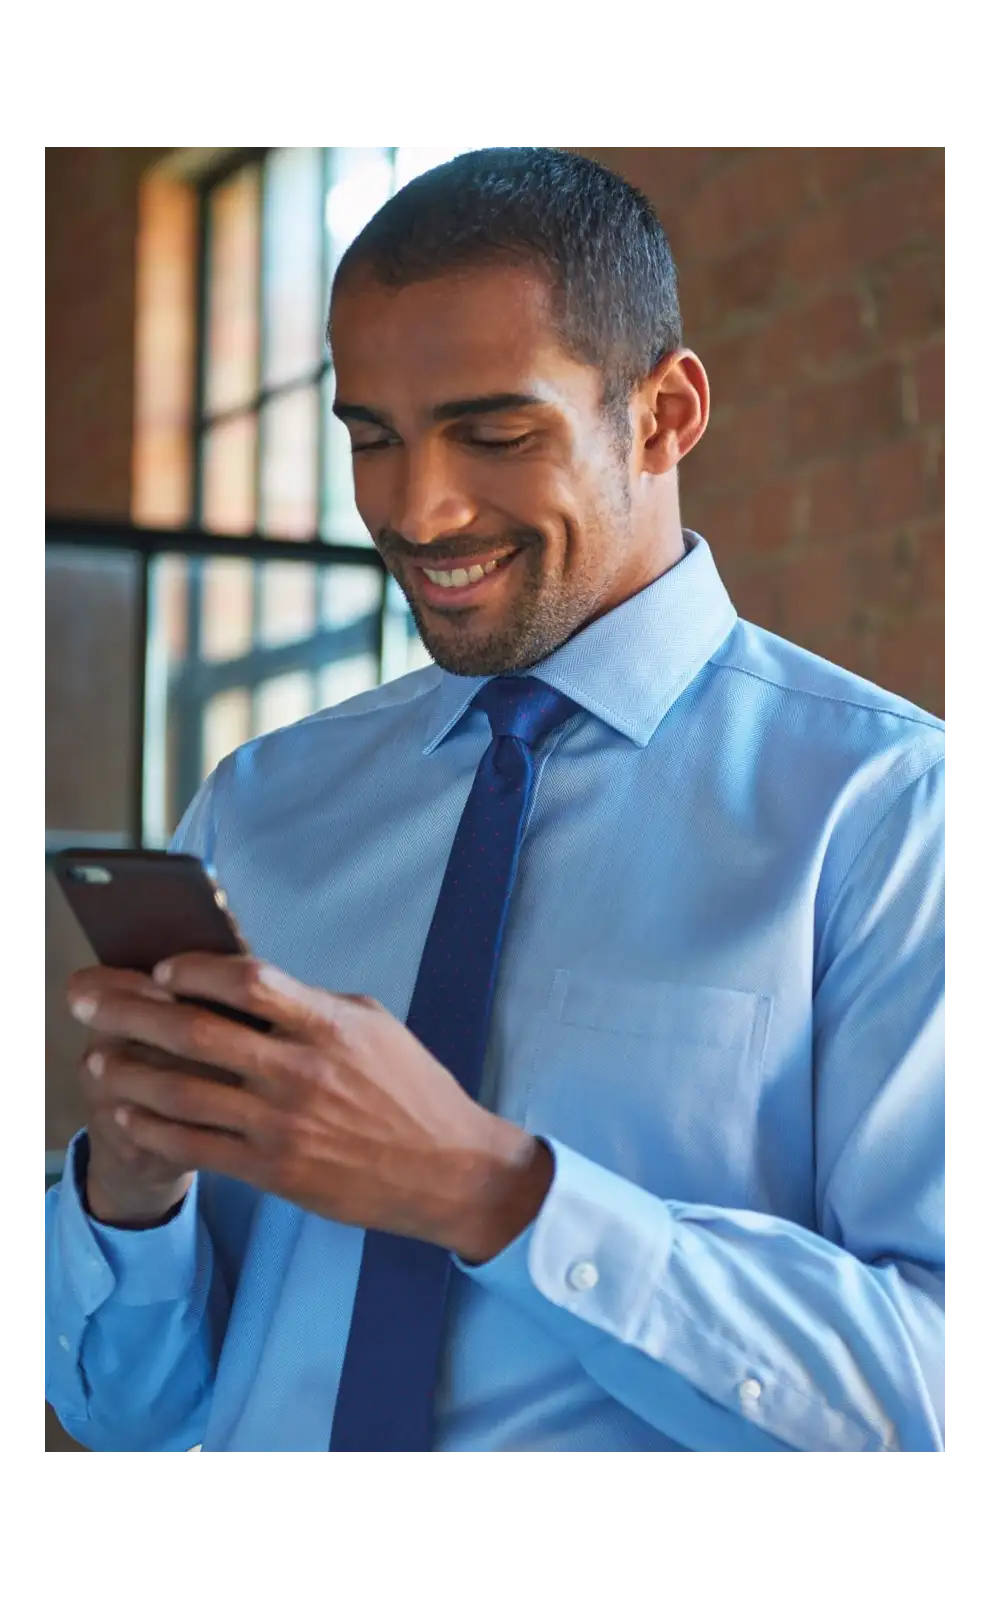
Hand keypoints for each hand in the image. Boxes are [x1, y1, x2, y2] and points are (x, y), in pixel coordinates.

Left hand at [67, 955, 554, 1260]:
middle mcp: (301, 1072)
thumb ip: (309, 1005)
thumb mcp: (371, 1026)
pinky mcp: (276, 1171)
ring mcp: (285, 1124)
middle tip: (88, 1001)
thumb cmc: (411, 1090)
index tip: (162, 968)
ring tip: (100, 1060)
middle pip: (195, 1032)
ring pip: (183, 1092)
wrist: (449, 1170)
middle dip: (131, 1012)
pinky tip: (130, 1115)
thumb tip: (244, 983)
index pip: (246, 980)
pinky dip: (154, 1128)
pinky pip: (196, 1147)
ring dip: (130, 1073)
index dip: (194, 969)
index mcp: (328, 1025)